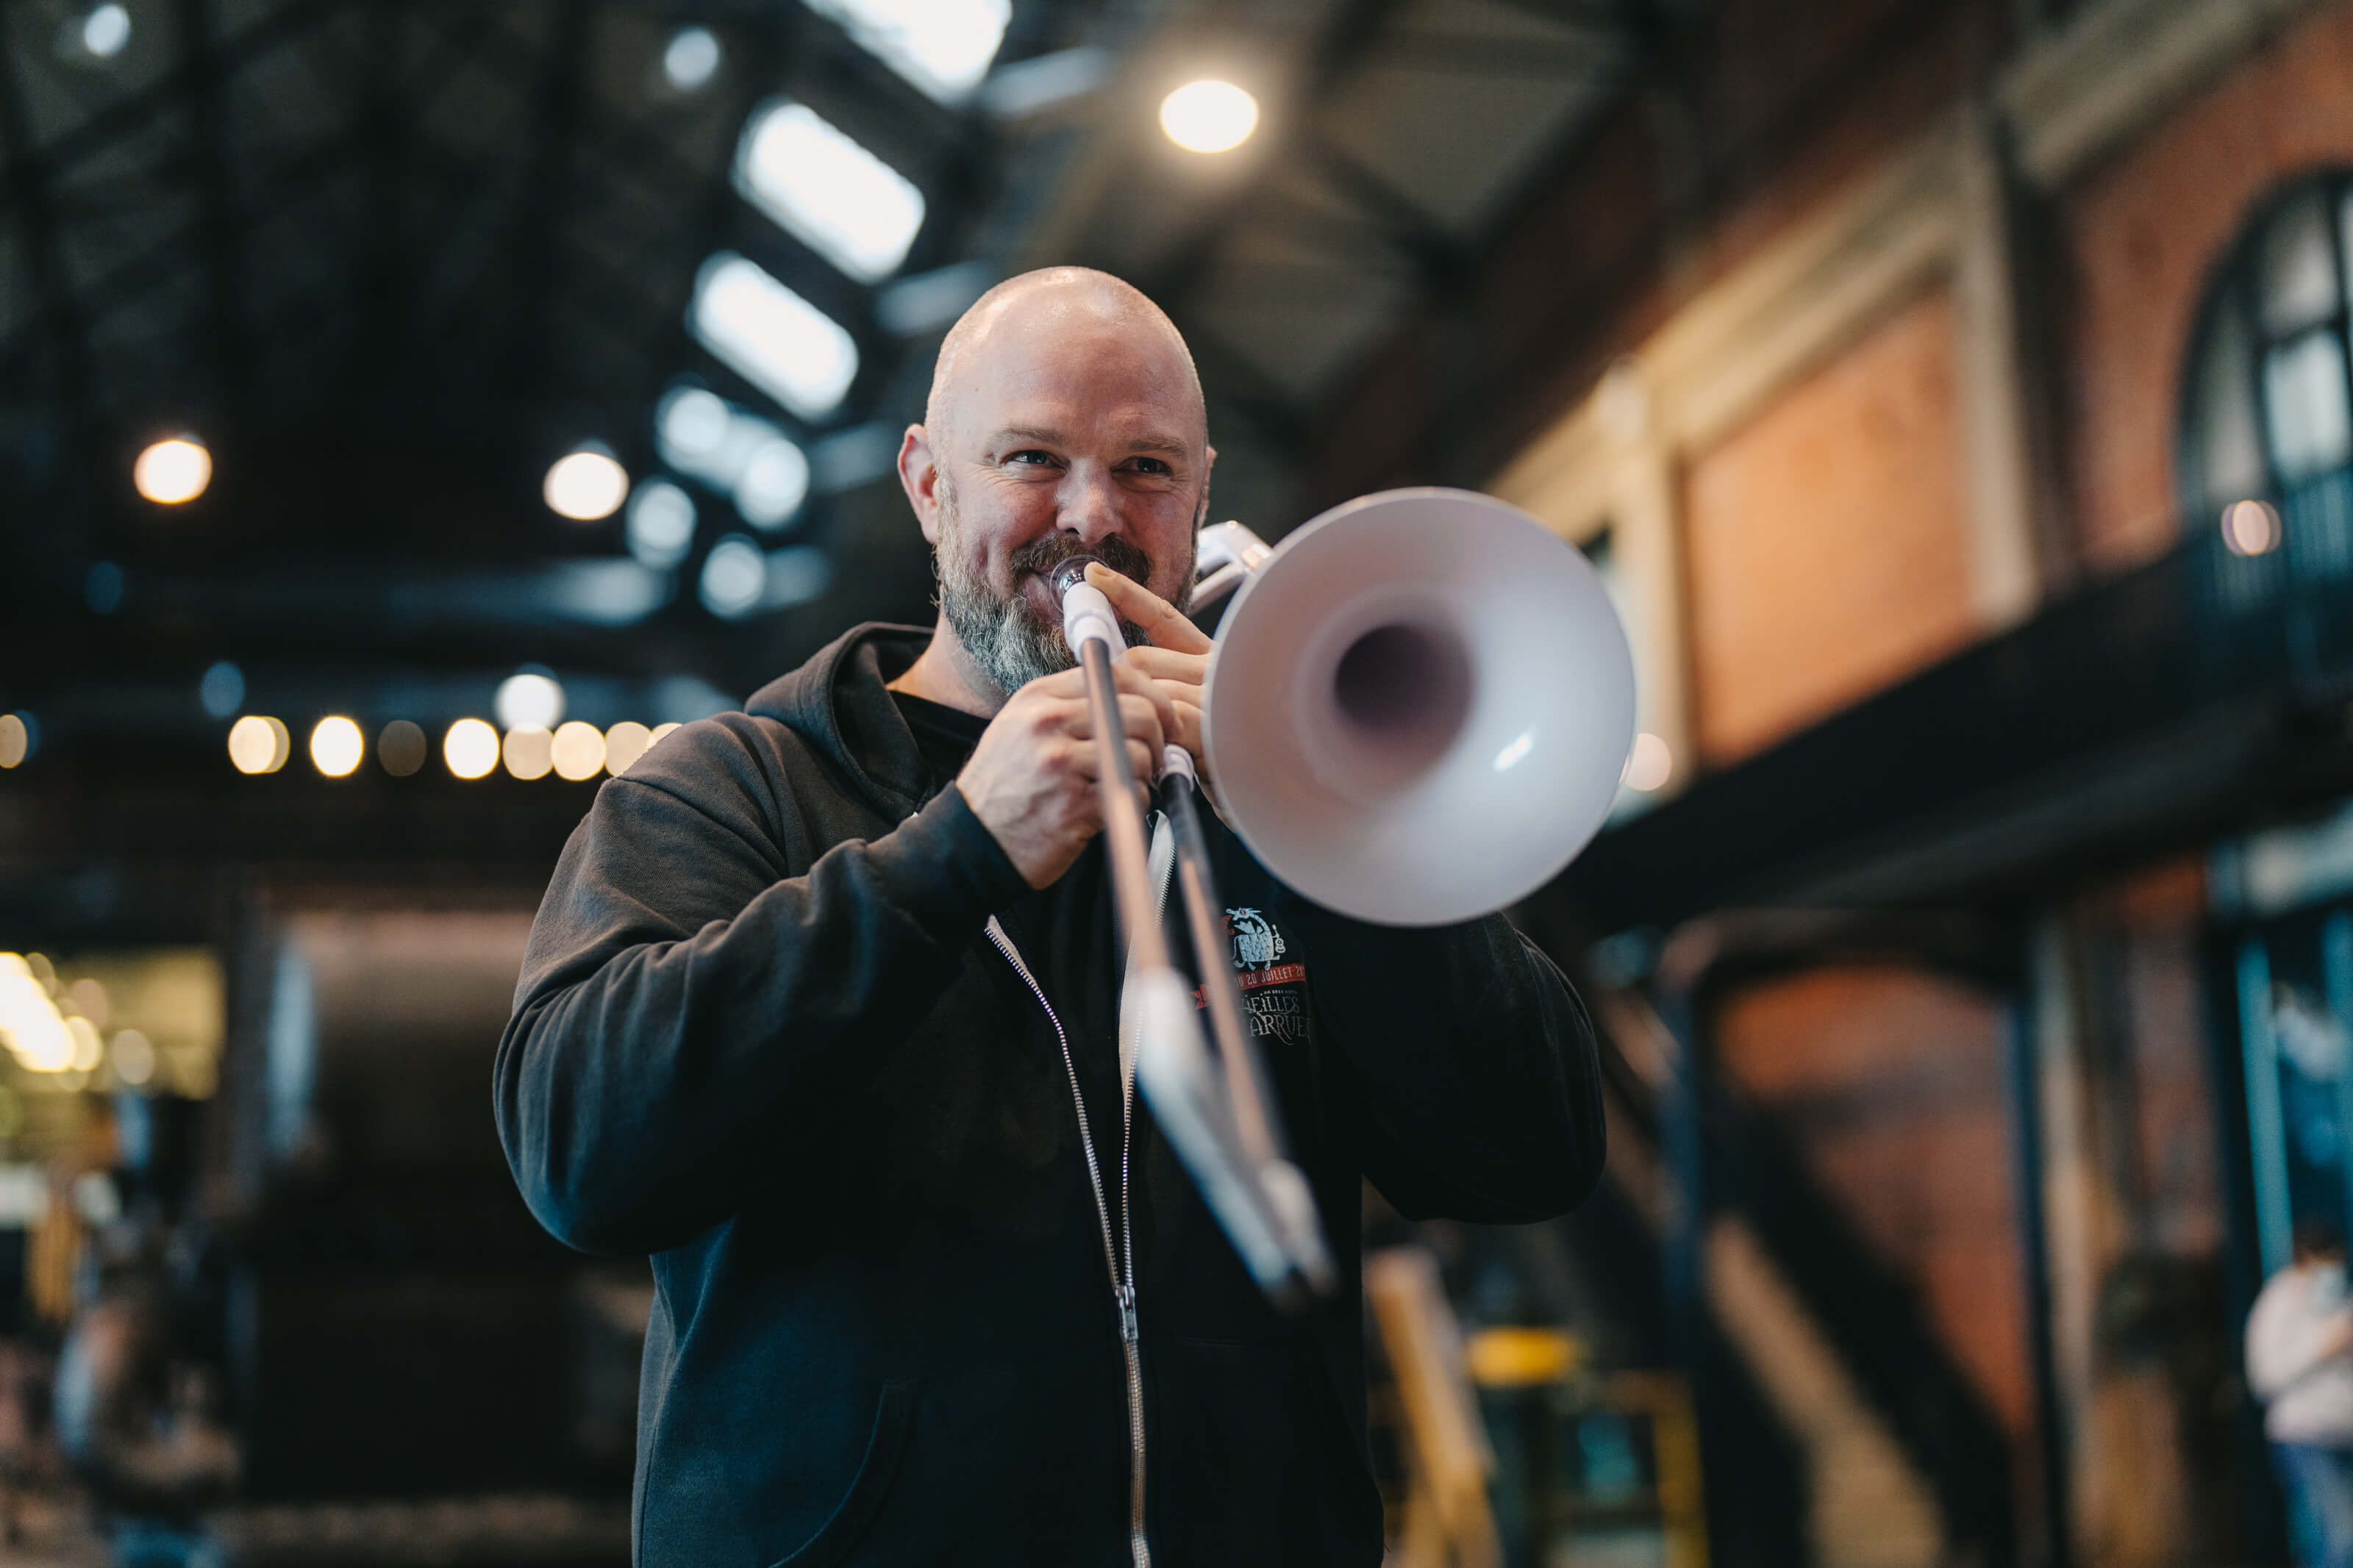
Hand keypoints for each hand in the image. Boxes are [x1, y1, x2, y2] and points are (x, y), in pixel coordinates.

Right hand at [956, 656, 1180, 888]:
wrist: (971, 841)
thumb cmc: (1004, 787)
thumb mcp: (1020, 727)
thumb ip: (1067, 704)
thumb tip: (1131, 694)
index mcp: (1038, 698)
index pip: (1115, 675)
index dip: (1152, 695)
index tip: (1161, 716)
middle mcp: (1047, 723)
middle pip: (1138, 712)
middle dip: (1158, 737)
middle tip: (1152, 757)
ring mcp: (1059, 763)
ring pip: (1139, 754)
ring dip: (1145, 775)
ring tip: (1124, 785)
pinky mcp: (1072, 804)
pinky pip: (1131, 794)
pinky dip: (1132, 804)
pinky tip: (1111, 809)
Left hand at [1084, 562, 1222, 811]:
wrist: (1286, 799)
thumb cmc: (1244, 768)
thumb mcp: (1198, 722)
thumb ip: (1169, 695)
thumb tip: (1125, 677)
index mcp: (1215, 660)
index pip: (1163, 620)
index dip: (1128, 595)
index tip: (1095, 578)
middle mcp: (1221, 668)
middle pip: (1141, 660)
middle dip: (1121, 687)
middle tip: (1123, 719)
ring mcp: (1223, 692)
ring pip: (1152, 689)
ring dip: (1144, 722)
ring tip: (1158, 753)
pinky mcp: (1224, 721)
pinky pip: (1173, 719)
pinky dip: (1163, 740)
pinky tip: (1171, 757)